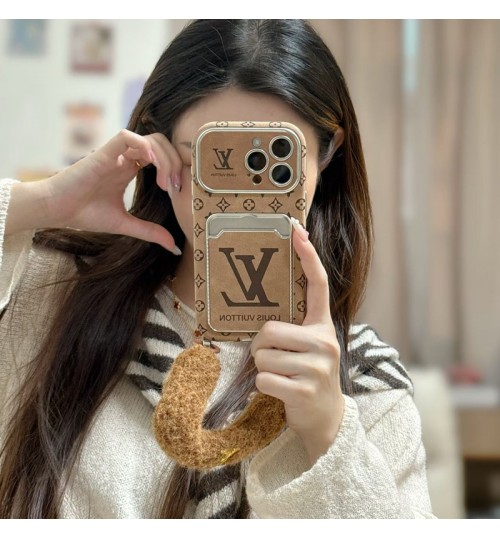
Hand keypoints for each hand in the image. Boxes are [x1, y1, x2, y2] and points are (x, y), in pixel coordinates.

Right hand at [40, 129, 181, 253]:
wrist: (57, 210)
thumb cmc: (86, 214)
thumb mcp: (126, 224)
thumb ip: (150, 232)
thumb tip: (173, 247)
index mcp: (131, 170)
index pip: (161, 157)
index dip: (174, 169)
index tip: (176, 191)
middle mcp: (126, 159)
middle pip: (161, 145)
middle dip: (174, 163)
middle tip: (174, 187)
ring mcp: (116, 154)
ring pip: (149, 139)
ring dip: (163, 158)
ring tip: (163, 182)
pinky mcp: (104, 152)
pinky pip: (127, 136)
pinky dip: (143, 145)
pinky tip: (150, 163)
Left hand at [250, 222, 344, 464]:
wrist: (327, 419)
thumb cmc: (309, 377)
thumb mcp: (310, 349)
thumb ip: (295, 329)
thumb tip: (264, 318)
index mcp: (323, 327)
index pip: (318, 285)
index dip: (307, 256)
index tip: (296, 230)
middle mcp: (324, 342)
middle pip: (269, 330)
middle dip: (261, 346)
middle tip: (271, 358)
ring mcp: (316, 367)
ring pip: (262, 355)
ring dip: (262, 368)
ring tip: (279, 375)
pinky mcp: (304, 389)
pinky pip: (263, 378)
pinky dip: (264, 386)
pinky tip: (280, 391)